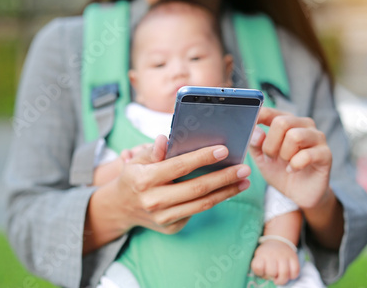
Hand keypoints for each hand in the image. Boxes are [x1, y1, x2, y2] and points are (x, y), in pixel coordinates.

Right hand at [84, 135, 251, 253]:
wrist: (121, 208)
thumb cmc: (135, 177)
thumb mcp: (137, 160)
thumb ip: (153, 151)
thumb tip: (164, 139)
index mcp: (145, 180)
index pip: (179, 166)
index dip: (203, 158)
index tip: (223, 150)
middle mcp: (154, 201)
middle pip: (197, 188)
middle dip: (224, 177)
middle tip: (244, 168)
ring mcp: (164, 217)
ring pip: (203, 204)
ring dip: (227, 192)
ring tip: (244, 181)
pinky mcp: (172, 227)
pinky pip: (197, 211)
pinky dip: (215, 199)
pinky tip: (228, 190)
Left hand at [249, 107, 331, 208]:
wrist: (299, 194)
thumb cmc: (280, 171)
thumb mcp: (261, 158)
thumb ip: (255, 143)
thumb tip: (256, 132)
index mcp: (287, 122)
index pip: (270, 111)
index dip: (258, 117)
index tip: (250, 127)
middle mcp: (304, 125)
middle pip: (282, 122)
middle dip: (270, 144)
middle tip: (270, 158)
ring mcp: (317, 137)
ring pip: (295, 136)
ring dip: (284, 154)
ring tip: (284, 163)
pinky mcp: (326, 154)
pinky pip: (306, 154)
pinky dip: (295, 165)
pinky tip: (293, 170)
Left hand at [251, 239, 299, 284]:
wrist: (277, 242)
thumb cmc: (266, 255)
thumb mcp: (259, 259)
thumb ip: (260, 269)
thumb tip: (269, 278)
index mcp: (261, 255)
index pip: (258, 267)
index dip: (260, 272)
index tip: (262, 271)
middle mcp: (272, 254)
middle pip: (272, 272)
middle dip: (272, 277)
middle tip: (272, 275)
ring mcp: (284, 255)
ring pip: (284, 273)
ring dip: (282, 279)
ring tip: (280, 278)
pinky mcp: (294, 257)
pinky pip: (295, 271)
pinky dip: (292, 276)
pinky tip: (288, 274)